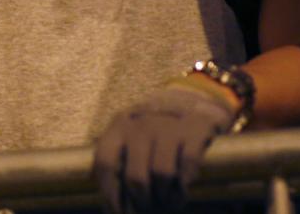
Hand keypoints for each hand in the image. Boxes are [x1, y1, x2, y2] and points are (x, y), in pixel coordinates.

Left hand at [93, 82, 237, 212]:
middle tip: (149, 207)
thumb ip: (121, 160)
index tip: (117, 211)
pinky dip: (185, 184)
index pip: (105, 163)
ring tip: (169, 201)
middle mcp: (140, 125)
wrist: (192, 96)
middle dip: (143, 201)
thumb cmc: (155, 127)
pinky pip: (187, 166)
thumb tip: (116, 206)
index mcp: (119, 127)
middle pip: (135, 176)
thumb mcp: (131, 135)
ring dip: (167, 197)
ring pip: (162, 175)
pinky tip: (184, 187)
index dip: (109, 193)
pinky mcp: (194, 130)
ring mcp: (167, 126)